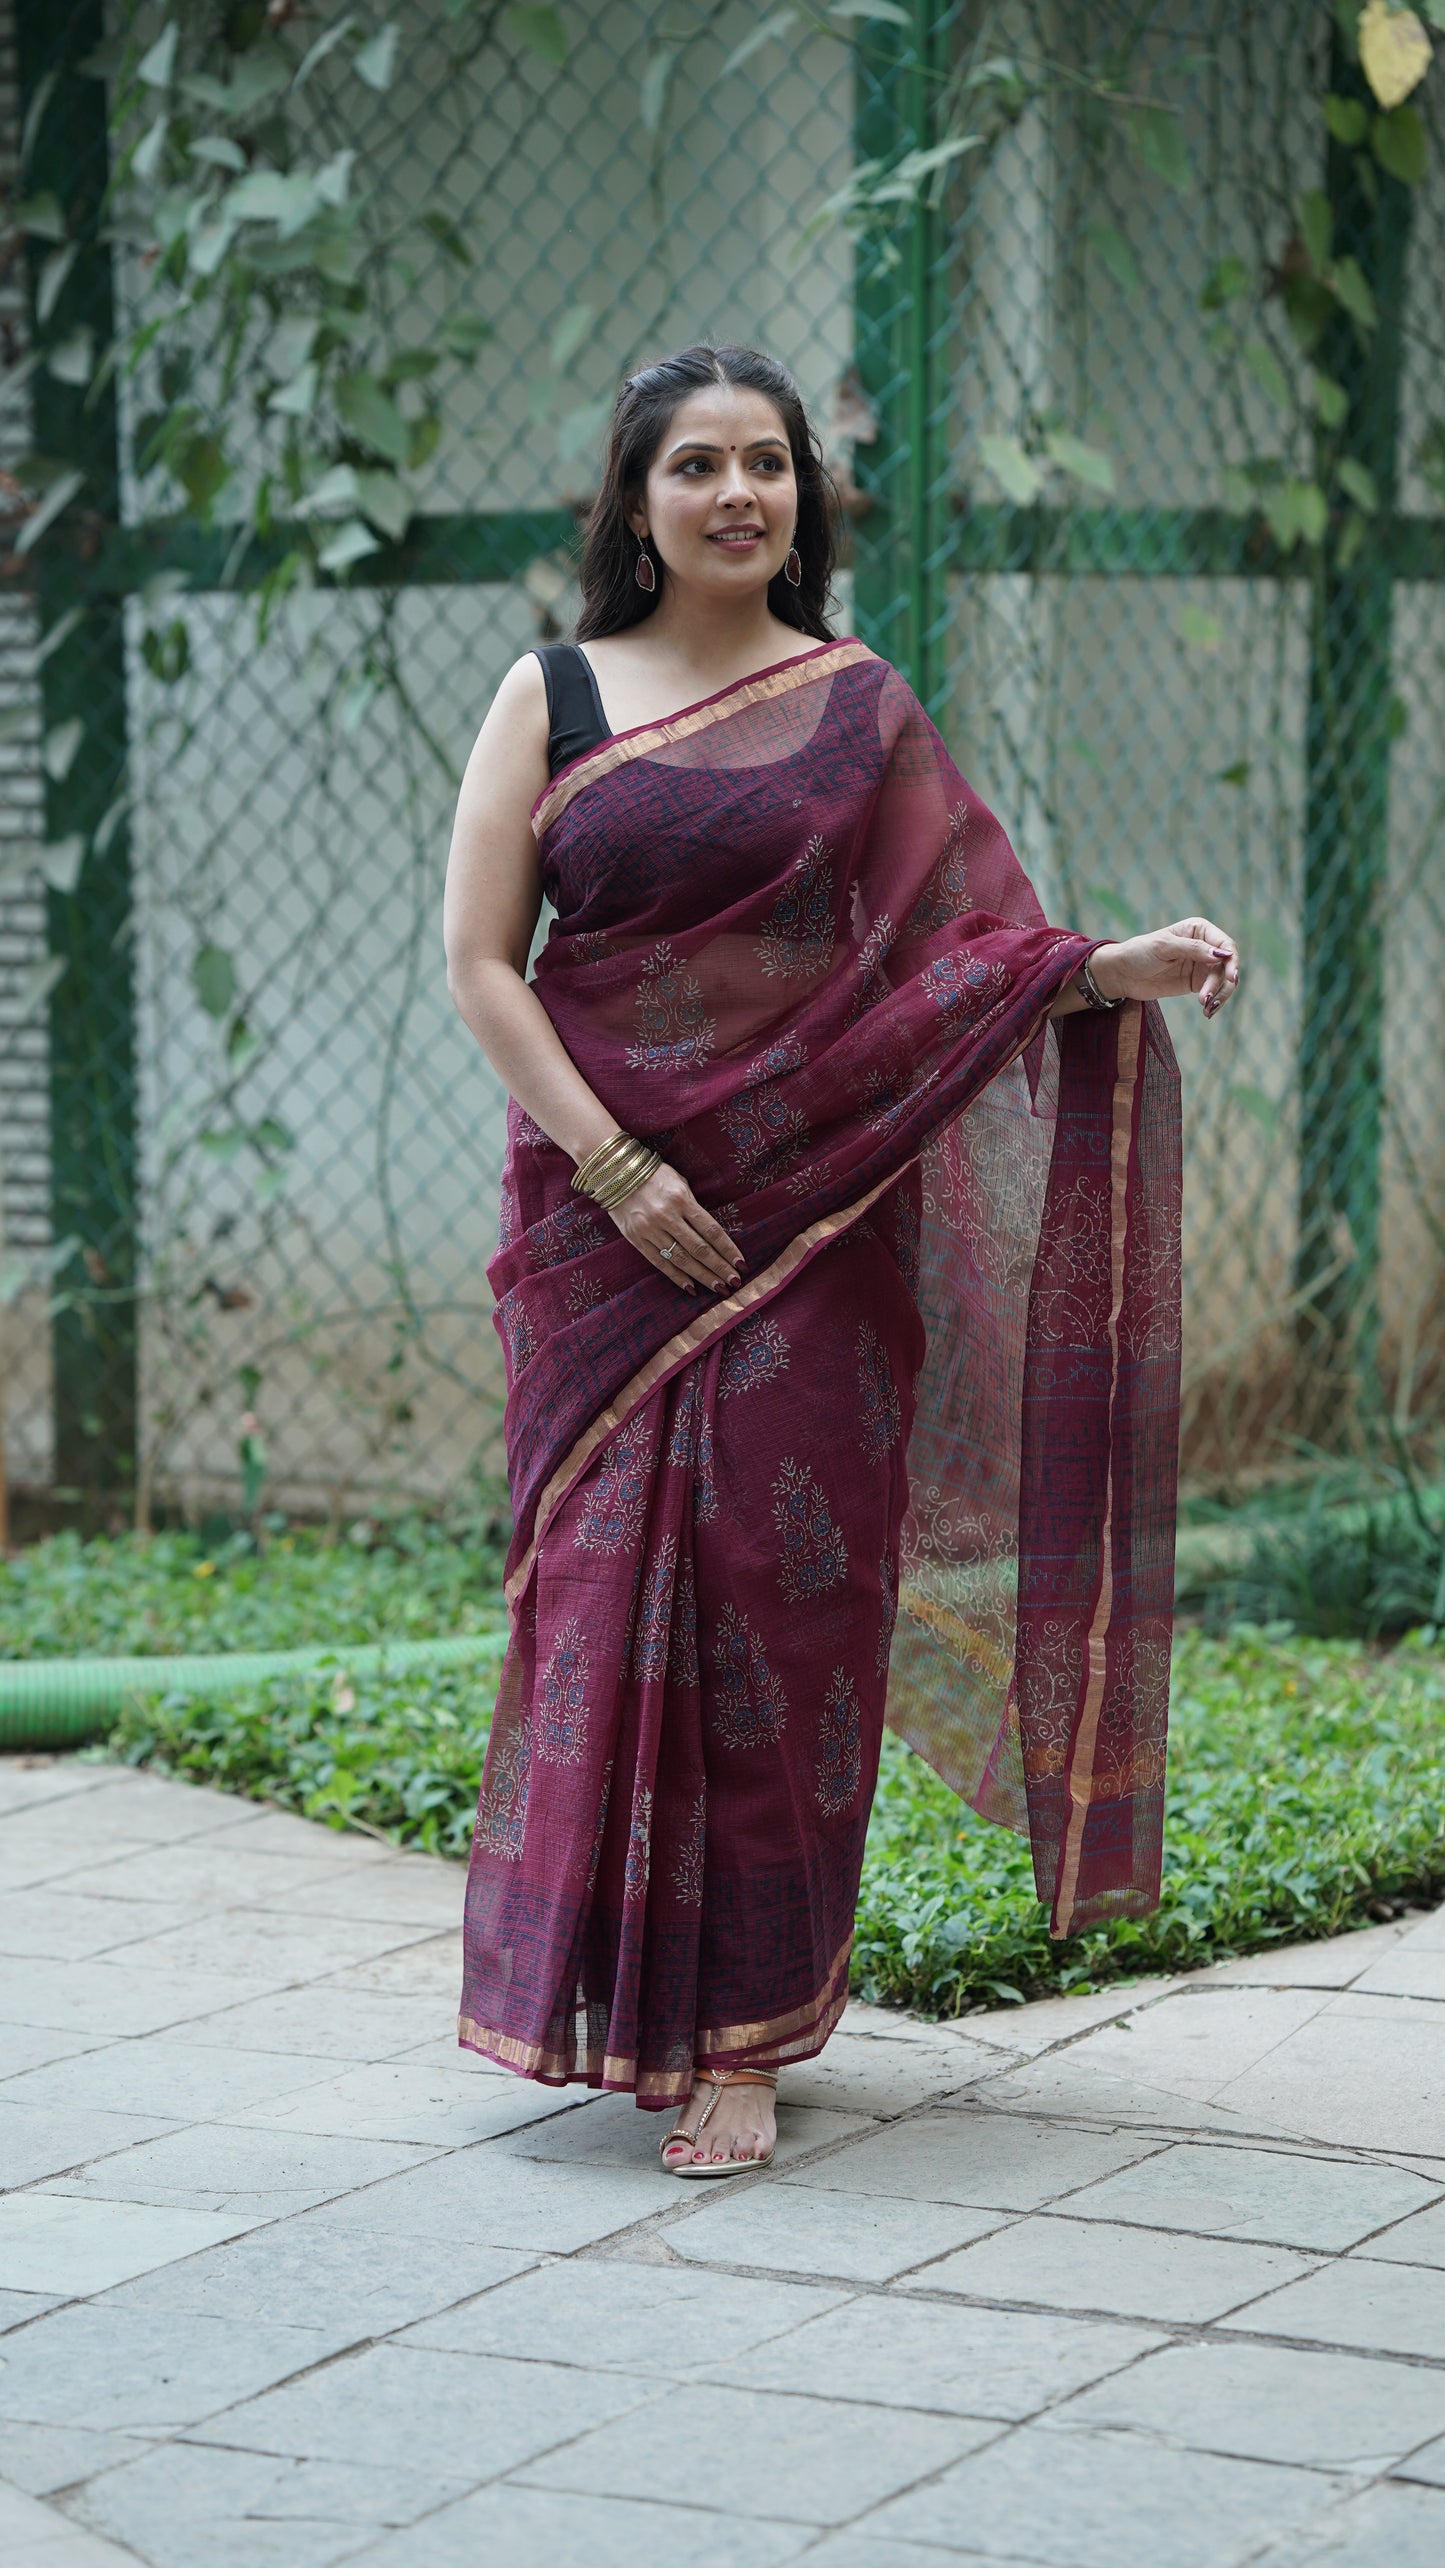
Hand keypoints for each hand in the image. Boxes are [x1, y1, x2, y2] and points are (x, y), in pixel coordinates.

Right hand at [607, 1161, 742, 1294]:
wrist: (613, 1173)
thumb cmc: (653, 1175)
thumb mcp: (678, 1182)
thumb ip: (693, 1206)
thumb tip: (710, 1232)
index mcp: (681, 1199)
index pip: (711, 1230)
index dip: (728, 1249)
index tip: (741, 1263)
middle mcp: (667, 1216)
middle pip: (699, 1248)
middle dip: (719, 1267)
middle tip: (734, 1282)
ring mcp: (650, 1229)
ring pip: (682, 1259)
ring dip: (702, 1276)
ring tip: (719, 1288)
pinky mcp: (636, 1239)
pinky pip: (659, 1262)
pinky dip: (677, 1276)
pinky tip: (691, 1287)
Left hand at [1090, 917, 1239, 1019]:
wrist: (1123, 974)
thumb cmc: (1140, 952)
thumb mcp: (1164, 947)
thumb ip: (1192, 949)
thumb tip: (1221, 955)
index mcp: (1199, 929)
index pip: (1225, 944)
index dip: (1232, 960)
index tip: (1231, 976)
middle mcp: (1205, 946)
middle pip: (1227, 965)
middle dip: (1222, 983)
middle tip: (1209, 998)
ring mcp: (1202, 966)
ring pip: (1223, 981)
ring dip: (1219, 995)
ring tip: (1206, 1008)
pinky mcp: (1197, 983)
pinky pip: (1213, 992)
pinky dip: (1214, 1002)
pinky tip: (1207, 1011)